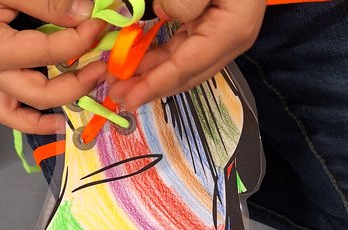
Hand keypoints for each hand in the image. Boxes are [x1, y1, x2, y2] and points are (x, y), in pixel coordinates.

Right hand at [0, 0, 105, 133]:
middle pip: (42, 94)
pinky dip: (32, 119)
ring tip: (84, 100)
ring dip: (54, 112)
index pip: (52, 53)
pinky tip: (55, 117)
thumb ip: (48, 3)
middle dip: (78, 84)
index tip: (99, 25)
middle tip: (101, 66)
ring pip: (21, 116)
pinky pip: (11, 111)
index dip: (82, 40)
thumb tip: (85, 15)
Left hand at [109, 0, 265, 109]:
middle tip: (116, 94)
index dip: (156, 84)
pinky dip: (159, 59)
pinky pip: (182, 51)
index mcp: (231, 30)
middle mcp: (229, 41)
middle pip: (185, 74)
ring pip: (181, 66)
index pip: (187, 66)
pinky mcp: (212, 28)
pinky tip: (137, 62)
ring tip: (121, 81)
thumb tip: (163, 13)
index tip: (129, 98)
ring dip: (150, 75)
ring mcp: (221, 36)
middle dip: (149, 87)